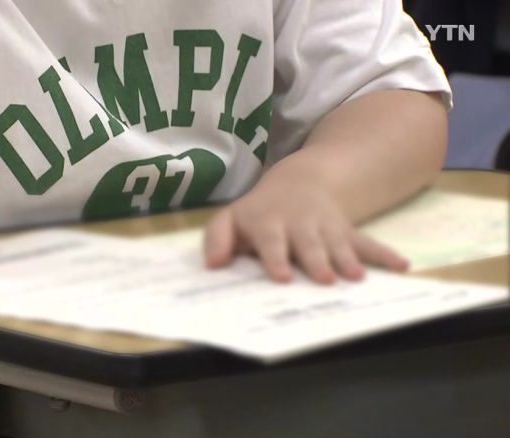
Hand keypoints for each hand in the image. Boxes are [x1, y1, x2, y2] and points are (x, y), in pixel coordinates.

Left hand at [203, 178, 408, 283]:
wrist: (297, 184)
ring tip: (358, 278)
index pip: (271, 240)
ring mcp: (325, 228)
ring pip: (338, 243)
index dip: (276, 257)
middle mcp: (299, 225)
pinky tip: (402, 266)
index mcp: (268, 223)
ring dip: (348, 259)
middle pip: (308, 244)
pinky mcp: (346, 232)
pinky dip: (385, 254)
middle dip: (316, 261)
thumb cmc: (257, 213)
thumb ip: (217, 239)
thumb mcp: (230, 219)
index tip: (280, 276)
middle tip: (325, 279)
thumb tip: (212, 265)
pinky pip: (367, 242)